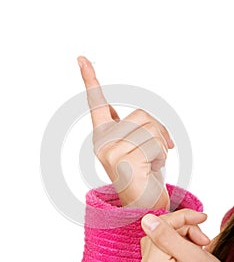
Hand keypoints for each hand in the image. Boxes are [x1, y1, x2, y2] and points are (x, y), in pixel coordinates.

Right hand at [77, 56, 173, 208]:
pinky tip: (153, 170)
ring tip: (154, 163)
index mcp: (104, 135)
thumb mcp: (138, 144)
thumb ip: (129, 127)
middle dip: (160, 131)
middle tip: (161, 149)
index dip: (91, 80)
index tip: (82, 58)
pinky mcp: (121, 160)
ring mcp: (109, 151)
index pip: (97, 104)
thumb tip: (125, 113)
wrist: (144, 203)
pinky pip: (154, 144)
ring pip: (150, 130)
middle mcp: (101, 142)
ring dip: (162, 146)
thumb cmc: (143, 172)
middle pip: (142, 115)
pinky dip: (162, 156)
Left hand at [138, 210, 226, 261]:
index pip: (161, 225)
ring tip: (197, 246)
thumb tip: (146, 219)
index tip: (201, 218)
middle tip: (202, 240)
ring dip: (182, 234)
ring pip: (161, 233)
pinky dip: (177, 241)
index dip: (182, 219)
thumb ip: (167, 236)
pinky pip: (161, 243)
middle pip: (160, 229)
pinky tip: (189, 249)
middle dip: (184, 228)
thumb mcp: (193, 257)